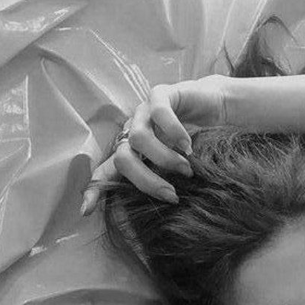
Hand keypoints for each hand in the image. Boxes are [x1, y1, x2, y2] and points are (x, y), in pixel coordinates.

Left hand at [81, 75, 227, 215]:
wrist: (218, 106)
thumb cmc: (199, 141)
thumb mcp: (179, 167)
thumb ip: (167, 180)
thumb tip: (170, 205)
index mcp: (133, 150)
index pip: (107, 169)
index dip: (95, 188)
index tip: (87, 209)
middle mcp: (134, 131)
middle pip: (122, 158)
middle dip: (145, 181)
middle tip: (171, 195)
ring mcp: (145, 111)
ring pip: (138, 137)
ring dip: (164, 159)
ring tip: (187, 170)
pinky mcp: (162, 95)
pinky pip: (159, 112)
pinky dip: (174, 132)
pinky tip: (188, 146)